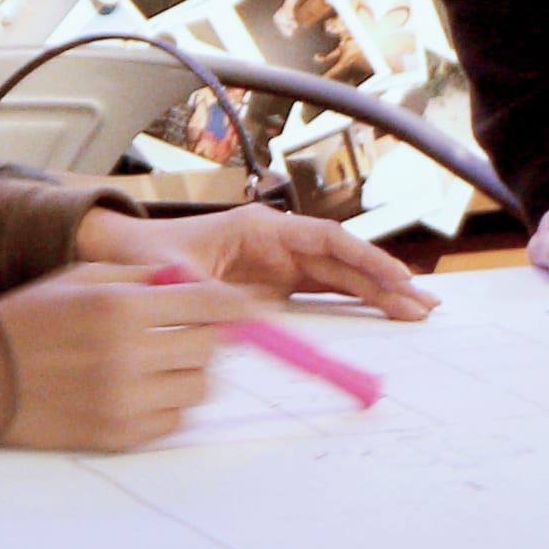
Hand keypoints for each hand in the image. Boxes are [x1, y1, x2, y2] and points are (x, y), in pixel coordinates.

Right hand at [0, 262, 227, 451]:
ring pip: (200, 386)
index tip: (248, 306)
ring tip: (165, 359)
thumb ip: (145, 277)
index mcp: (121, 307)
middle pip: (212, 346)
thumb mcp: (84, 275)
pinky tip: (145, 387)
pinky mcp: (119, 435)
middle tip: (195, 330)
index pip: (210, 304)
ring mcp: (125, 400)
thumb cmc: (30, 318)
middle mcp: (128, 356)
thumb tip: (200, 286)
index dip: (236, 303)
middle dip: (211, 334)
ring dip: (193, 369)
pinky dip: (171, 402)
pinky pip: (175, 420)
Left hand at [77, 202, 436, 318]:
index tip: (396, 279)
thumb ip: (212, 297)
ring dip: (377, 292)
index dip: (365, 260)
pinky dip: (353, 301)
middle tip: (424, 304)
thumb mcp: (176, 278)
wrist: (125, 258)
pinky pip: (323, 290)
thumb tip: (253, 319)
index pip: (327, 241)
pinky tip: (382, 312)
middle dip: (384, 281)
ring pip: (339, 276)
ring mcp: (278, 262)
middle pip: (343, 260)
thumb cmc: (148, 259)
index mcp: (260, 228)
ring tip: (417, 310)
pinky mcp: (274, 284)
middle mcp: (277, 241)